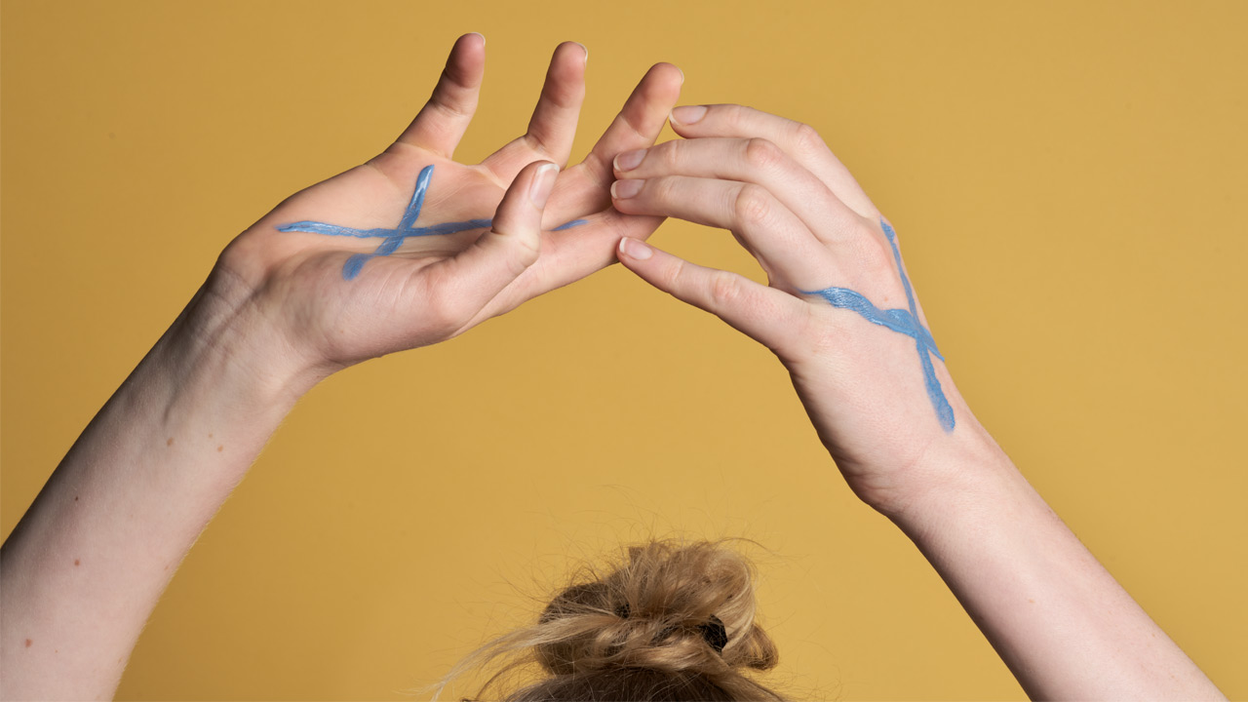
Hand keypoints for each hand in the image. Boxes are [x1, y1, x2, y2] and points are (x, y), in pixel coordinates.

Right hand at [211, 34, 681, 381]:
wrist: (271, 309)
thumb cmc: (357, 323)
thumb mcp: (448, 299)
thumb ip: (508, 244)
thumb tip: (552, 174)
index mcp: (524, 269)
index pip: (612, 230)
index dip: (656, 194)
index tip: (694, 151)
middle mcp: (505, 228)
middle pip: (589, 173)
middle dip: (632, 129)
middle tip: (668, 79)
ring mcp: (462, 194)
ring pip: (531, 135)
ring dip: (560, 95)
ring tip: (577, 50)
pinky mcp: (412, 164)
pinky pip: (449, 111)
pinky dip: (464, 78)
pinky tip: (476, 44)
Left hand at [611, 105, 977, 515]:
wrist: (928, 454)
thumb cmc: (882, 376)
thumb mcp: (861, 290)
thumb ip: (820, 243)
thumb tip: (761, 208)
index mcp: (866, 226)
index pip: (796, 142)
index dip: (731, 119)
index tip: (677, 120)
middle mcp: (856, 244)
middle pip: (761, 162)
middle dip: (683, 154)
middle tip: (628, 164)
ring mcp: (839, 291)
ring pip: (746, 208)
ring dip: (672, 195)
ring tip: (622, 199)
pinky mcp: (816, 344)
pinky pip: (730, 293)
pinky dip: (672, 271)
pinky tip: (630, 259)